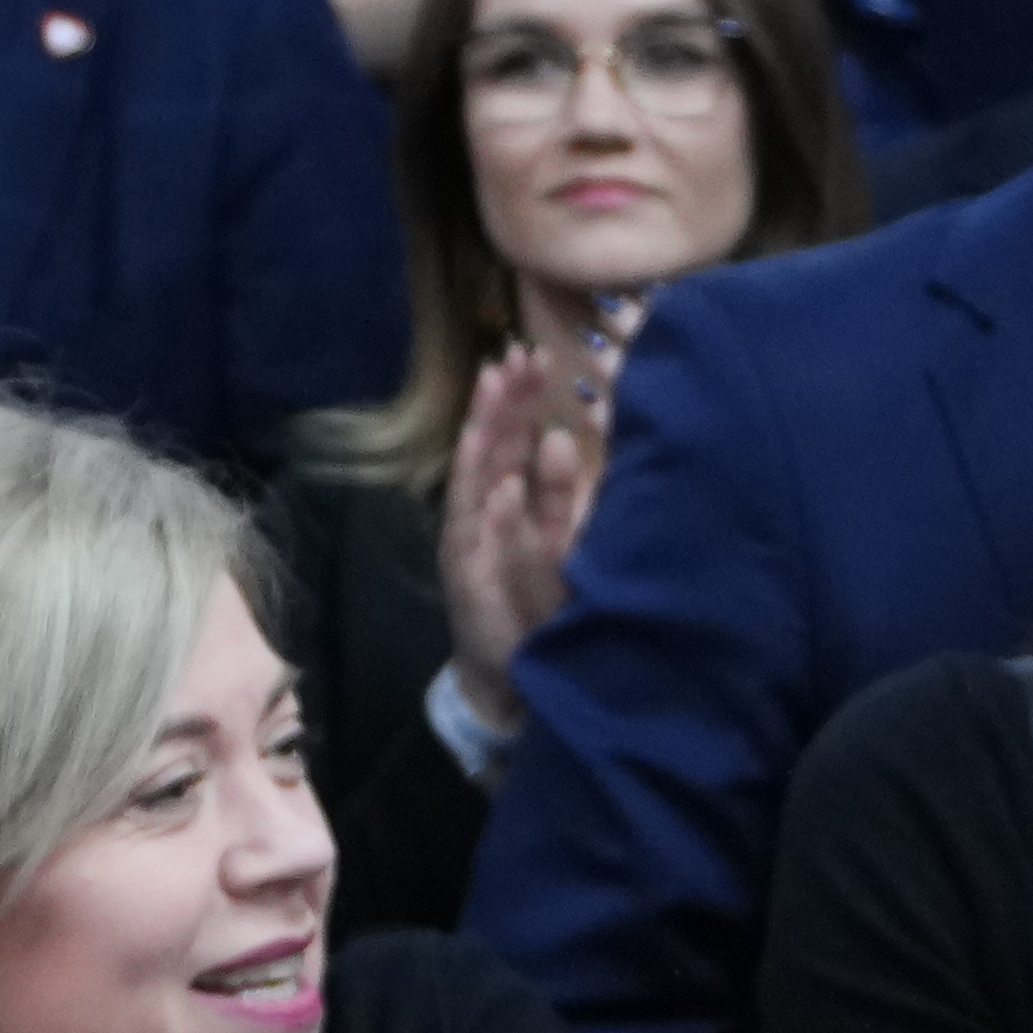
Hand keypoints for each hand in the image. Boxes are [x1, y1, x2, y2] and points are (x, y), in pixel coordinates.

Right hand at [438, 311, 626, 722]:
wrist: (507, 680)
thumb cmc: (538, 608)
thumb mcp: (558, 544)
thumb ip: (561, 496)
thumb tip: (565, 437)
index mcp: (507, 498)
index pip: (513, 435)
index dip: (522, 397)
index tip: (537, 353)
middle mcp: (483, 512)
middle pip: (491, 444)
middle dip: (502, 400)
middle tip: (515, 354)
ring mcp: (470, 541)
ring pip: (476, 479)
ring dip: (484, 435)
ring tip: (493, 390)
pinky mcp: (467, 579)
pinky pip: (479, 542)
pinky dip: (491, 515)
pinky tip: (502, 486)